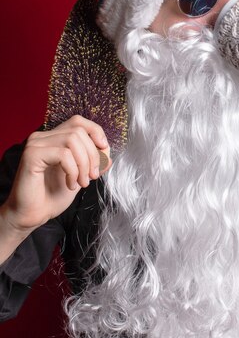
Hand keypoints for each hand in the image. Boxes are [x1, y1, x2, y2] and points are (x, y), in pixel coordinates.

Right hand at [1, 116, 110, 234]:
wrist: (32, 216)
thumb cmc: (52, 196)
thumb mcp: (81, 175)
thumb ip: (94, 162)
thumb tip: (108, 152)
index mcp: (53, 138)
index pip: (77, 121)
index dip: (95, 131)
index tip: (104, 149)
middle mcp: (42, 137)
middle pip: (78, 131)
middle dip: (93, 155)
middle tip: (92, 177)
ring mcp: (35, 144)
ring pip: (72, 140)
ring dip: (84, 164)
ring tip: (82, 182)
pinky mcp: (31, 155)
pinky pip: (63, 154)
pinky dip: (73, 170)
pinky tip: (70, 184)